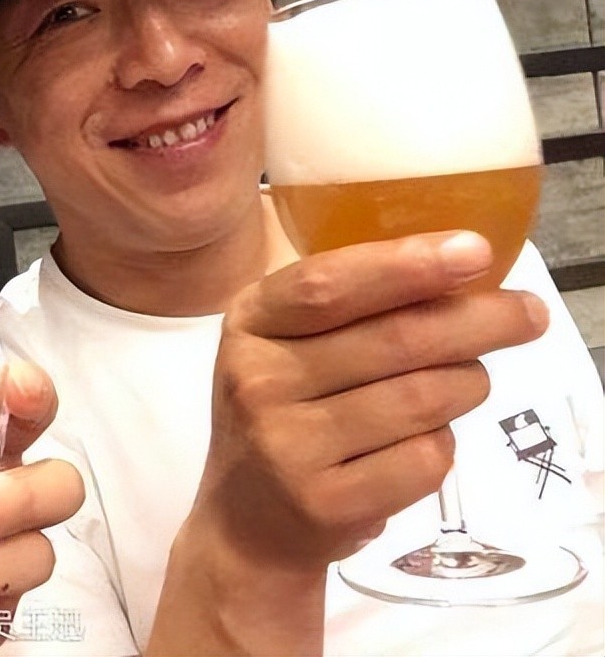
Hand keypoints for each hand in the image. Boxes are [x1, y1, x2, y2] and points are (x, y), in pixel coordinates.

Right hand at [149, 231, 548, 654]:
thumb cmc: (285, 410)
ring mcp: (287, 447)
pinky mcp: (326, 504)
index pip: (327, 285)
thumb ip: (348, 305)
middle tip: (527, 314)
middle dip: (478, 321)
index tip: (474, 251)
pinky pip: (424, 458)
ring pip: (422, 399)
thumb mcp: (286, 344)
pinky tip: (426, 438)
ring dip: (467, 384)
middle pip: (394, 340)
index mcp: (249, 323)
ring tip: (468, 381)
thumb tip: (457, 263)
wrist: (247, 522)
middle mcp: (257, 380)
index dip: (405, 265)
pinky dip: (444, 443)